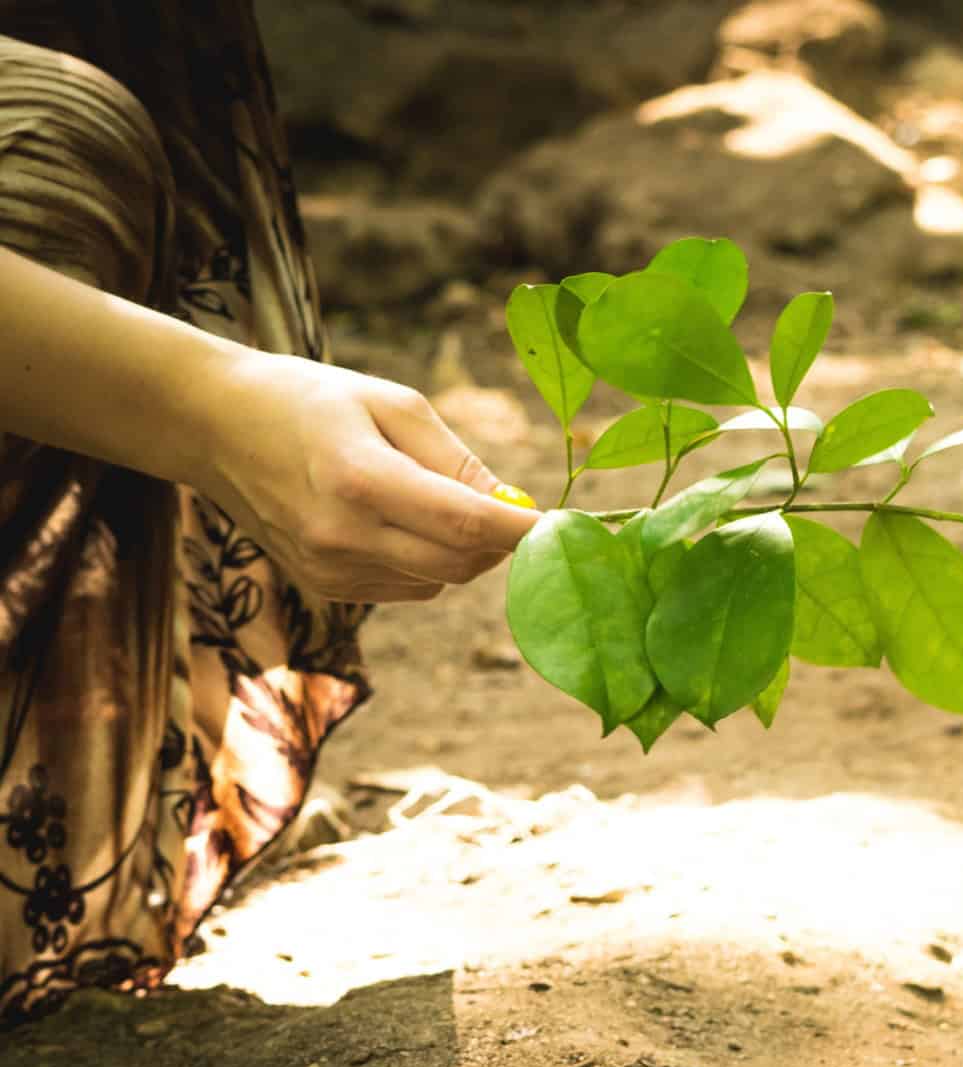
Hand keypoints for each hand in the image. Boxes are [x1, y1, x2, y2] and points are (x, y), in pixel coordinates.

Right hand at [195, 350, 539, 602]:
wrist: (215, 426)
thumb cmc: (312, 400)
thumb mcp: (392, 404)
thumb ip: (457, 460)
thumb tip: (516, 507)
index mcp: (361, 479)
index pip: (466, 522)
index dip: (523, 530)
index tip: (563, 525)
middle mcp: (342, 535)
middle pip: (460, 562)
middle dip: (500, 542)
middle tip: (512, 509)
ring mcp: (328, 569)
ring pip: (439, 580)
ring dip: (461, 550)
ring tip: (435, 498)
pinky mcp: (323, 587)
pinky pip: (408, 586)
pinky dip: (425, 561)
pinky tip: (399, 520)